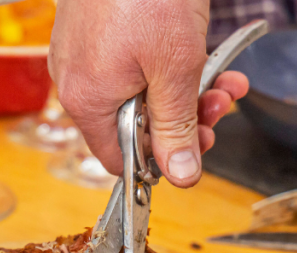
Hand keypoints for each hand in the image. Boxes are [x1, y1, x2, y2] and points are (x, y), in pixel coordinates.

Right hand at [49, 0, 248, 186]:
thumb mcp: (176, 70)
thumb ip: (177, 127)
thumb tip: (179, 177)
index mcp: (87, 100)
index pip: (119, 159)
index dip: (160, 160)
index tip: (195, 147)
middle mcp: (75, 81)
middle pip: (132, 126)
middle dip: (183, 120)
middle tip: (218, 107)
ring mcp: (81, 54)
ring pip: (137, 93)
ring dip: (184, 92)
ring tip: (222, 79)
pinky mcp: (92, 32)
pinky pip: (128, 64)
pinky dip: (164, 65)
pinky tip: (199, 54)